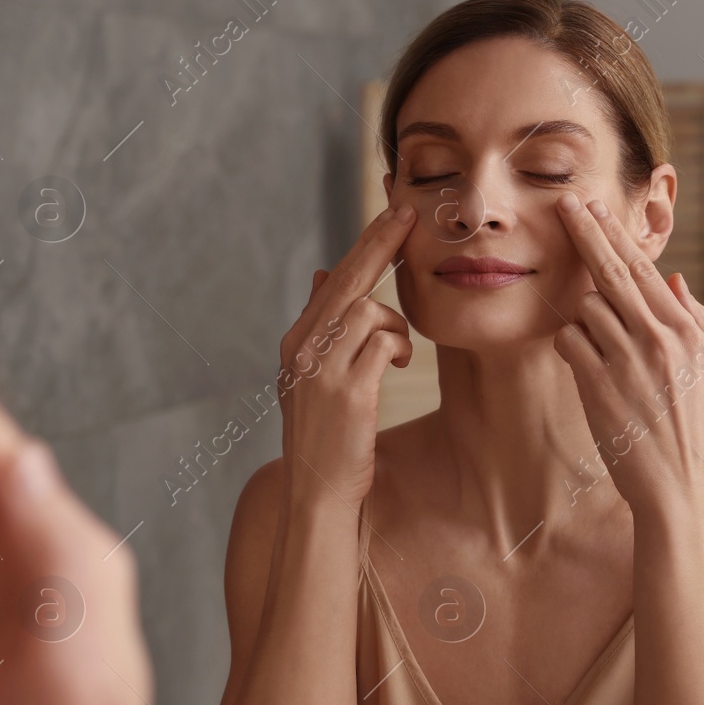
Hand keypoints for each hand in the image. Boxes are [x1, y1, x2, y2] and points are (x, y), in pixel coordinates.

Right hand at [279, 204, 416, 508]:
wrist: (317, 492)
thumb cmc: (325, 437)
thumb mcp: (314, 378)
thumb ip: (322, 328)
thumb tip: (323, 274)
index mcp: (296, 342)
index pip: (335, 280)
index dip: (366, 245)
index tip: (392, 214)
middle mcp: (302, 348)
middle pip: (348, 279)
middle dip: (380, 243)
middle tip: (407, 212)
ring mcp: (322, 368)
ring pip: (369, 310)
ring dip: (395, 327)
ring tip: (397, 355)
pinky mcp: (347, 391)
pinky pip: (383, 342)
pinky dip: (398, 347)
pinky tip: (398, 365)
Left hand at [550, 193, 703, 510]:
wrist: (676, 483)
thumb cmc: (691, 426)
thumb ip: (695, 321)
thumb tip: (674, 280)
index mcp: (685, 330)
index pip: (644, 269)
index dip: (615, 234)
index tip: (595, 207)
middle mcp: (657, 338)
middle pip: (612, 271)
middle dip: (586, 232)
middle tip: (565, 204)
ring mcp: (627, 360)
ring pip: (586, 307)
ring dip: (584, 318)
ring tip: (603, 350)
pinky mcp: (598, 384)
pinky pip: (570, 341)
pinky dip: (572, 346)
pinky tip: (585, 364)